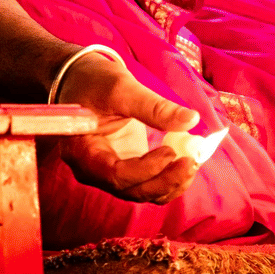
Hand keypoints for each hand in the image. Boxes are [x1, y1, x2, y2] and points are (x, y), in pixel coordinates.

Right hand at [56, 51, 200, 203]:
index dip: (147, 170)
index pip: (116, 175)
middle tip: (191, 161)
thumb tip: (191, 120)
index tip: (171, 152)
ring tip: (192, 162)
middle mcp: (92, 170)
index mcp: (82, 152)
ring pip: (141, 192)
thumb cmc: (94, 82)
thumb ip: (154, 107)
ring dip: (170, 184)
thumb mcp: (122, 88)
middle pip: (131, 190)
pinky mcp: (123, 169)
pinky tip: (184, 164)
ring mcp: (108, 173)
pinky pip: (145, 184)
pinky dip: (167, 179)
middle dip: (165, 181)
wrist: (82, 81)